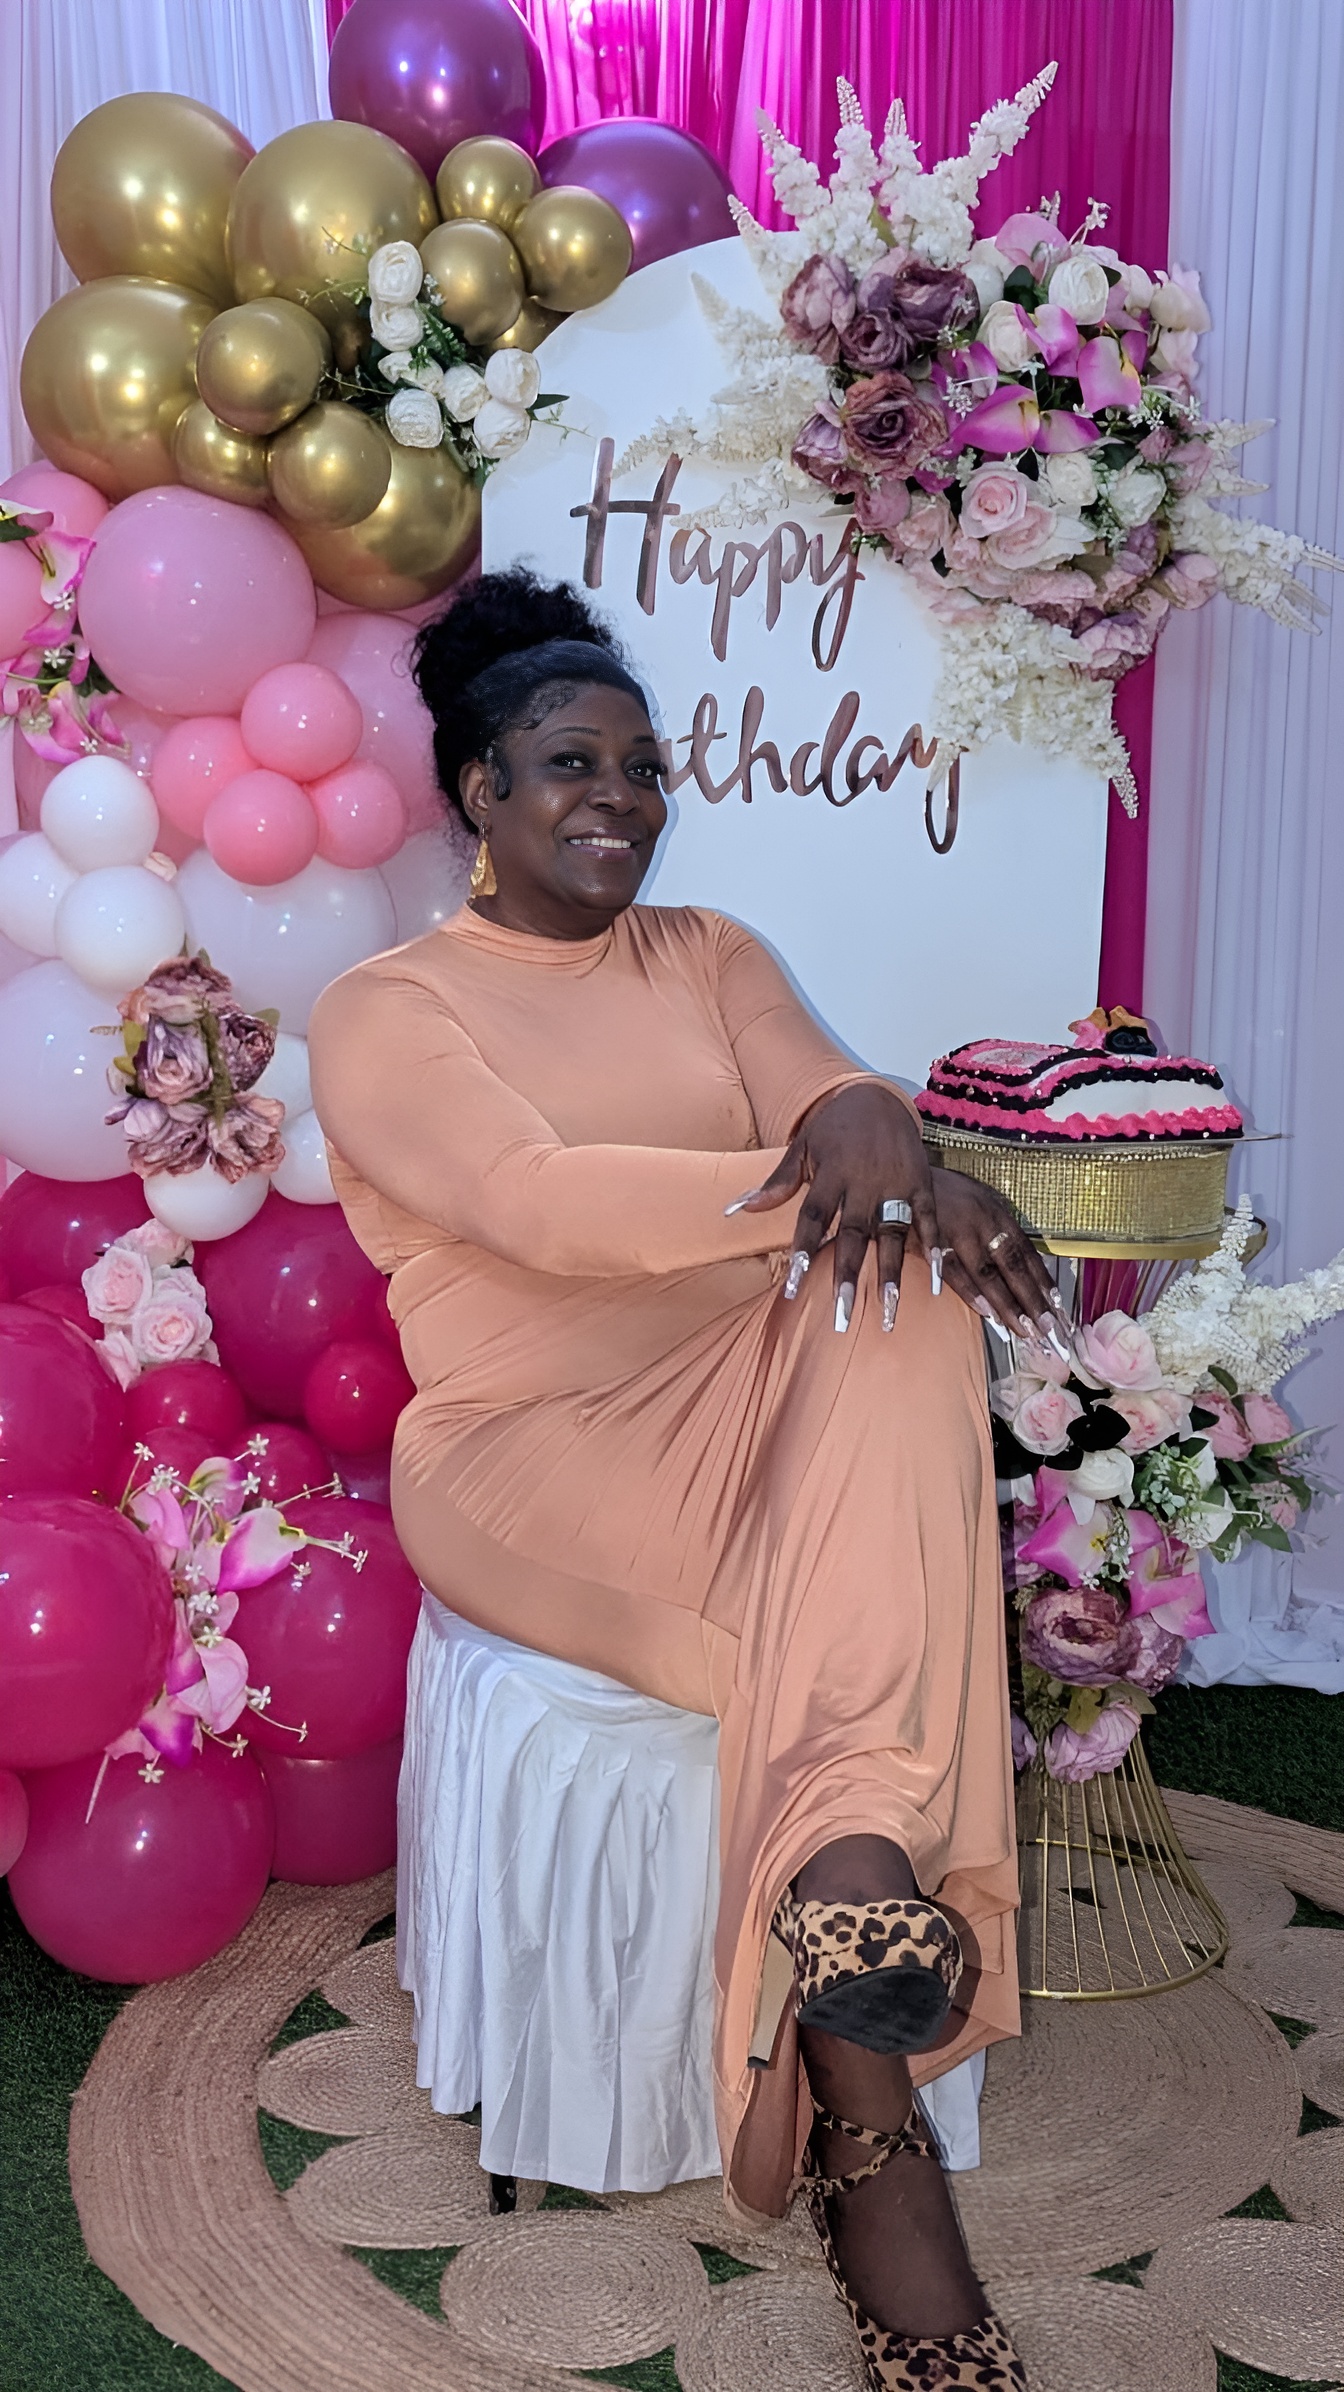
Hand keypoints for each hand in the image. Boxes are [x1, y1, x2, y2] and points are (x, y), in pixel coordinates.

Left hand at [728, 1083, 1067, 1341]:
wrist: (877, 1096)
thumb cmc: (833, 1128)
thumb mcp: (801, 1148)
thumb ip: (776, 1184)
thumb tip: (733, 1211)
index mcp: (830, 1173)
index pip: (813, 1219)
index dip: (804, 1253)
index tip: (793, 1289)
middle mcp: (864, 1180)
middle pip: (853, 1234)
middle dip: (848, 1276)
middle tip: (843, 1316)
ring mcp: (896, 1182)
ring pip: (892, 1233)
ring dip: (891, 1273)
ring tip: (889, 1311)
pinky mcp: (922, 1182)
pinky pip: (929, 1219)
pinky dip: (933, 1248)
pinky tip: (937, 1281)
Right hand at [930, 1166, 1064, 1341]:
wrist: (900, 1175)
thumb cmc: (940, 1193)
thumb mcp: (974, 1202)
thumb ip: (994, 1230)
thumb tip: (1018, 1264)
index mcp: (996, 1212)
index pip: (1026, 1252)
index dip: (1043, 1280)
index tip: (1057, 1305)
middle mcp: (982, 1222)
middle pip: (1013, 1267)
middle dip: (1032, 1300)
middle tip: (1049, 1327)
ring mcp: (958, 1232)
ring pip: (988, 1275)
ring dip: (1007, 1305)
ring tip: (1024, 1329)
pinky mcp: (931, 1243)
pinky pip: (955, 1273)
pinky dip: (972, 1294)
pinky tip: (988, 1314)